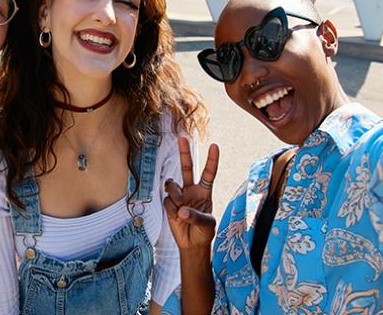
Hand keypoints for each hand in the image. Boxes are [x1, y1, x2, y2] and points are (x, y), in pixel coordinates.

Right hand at [163, 136, 219, 252]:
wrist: (192, 244)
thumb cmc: (204, 232)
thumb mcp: (208, 225)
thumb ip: (196, 216)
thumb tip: (181, 210)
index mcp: (205, 192)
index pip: (209, 173)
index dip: (212, 160)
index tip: (214, 145)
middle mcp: (192, 190)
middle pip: (187, 168)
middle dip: (184, 153)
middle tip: (182, 138)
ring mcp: (180, 196)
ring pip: (173, 186)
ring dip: (176, 196)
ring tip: (181, 210)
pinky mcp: (170, 204)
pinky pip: (167, 201)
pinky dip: (172, 209)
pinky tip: (176, 216)